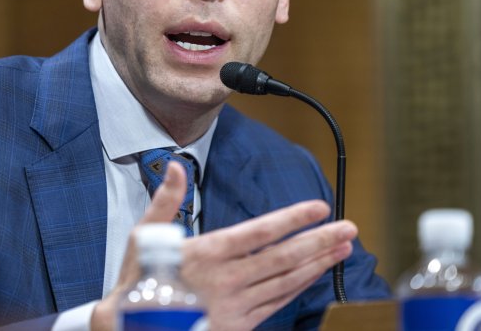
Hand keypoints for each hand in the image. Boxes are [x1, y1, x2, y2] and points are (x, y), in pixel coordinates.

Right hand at [90, 162, 355, 330]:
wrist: (132, 328)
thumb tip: (174, 165)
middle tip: (348, 228)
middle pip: (282, 258)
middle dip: (318, 241)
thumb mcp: (143, 235)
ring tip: (343, 248)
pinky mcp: (239, 324)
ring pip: (286, 282)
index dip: (292, 220)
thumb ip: (166, 200)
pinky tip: (316, 274)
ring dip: (317, 264)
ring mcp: (236, 305)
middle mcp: (227, 279)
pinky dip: (300, 287)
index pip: (259, 232)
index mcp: (207, 253)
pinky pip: (277, 303)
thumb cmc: (139, 279)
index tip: (319, 208)